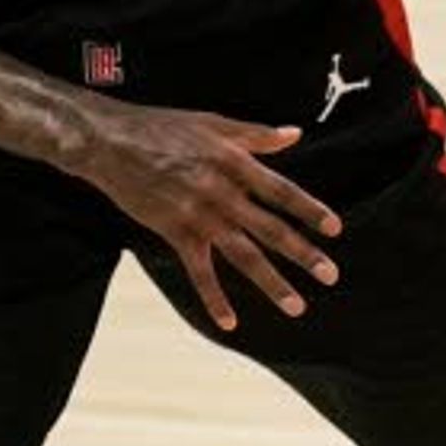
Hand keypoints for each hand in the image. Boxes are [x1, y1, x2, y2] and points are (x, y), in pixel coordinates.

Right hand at [80, 105, 344, 328]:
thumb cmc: (162, 127)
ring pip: (243, 255)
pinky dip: (214, 299)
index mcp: (235, 163)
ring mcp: (198, 215)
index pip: (281, 192)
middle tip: (330, 276)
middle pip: (270, 229)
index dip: (309, 210)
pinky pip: (199, 272)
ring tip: (296, 306)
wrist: (110, 142)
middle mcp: (222, 192)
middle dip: (303, 254)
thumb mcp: (213, 122)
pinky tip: (230, 323)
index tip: (335, 230)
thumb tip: (293, 134)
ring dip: (272, 283)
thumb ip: (255, 134)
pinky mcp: (174, 231)